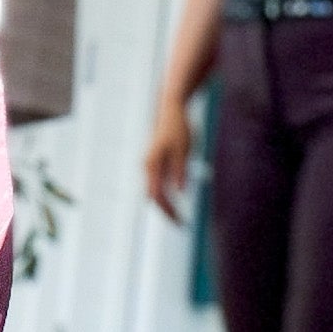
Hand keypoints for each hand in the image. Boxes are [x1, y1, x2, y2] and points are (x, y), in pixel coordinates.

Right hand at [145, 98, 196, 222]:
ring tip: (177, 215)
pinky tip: (174, 199)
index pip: (158, 196)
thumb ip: (180, 171)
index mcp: (153, 164)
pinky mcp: (155, 161)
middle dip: (166, 211)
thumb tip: (179, 192)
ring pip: (154, 190)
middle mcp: (147, 166)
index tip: (180, 222)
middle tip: (180, 223)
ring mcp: (149, 164)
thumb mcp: (184, 150)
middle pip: (154, 196)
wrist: (171, 108)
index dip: (168, 211)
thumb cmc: (179, 127)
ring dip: (165, 204)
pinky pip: (157, 183)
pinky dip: (165, 194)